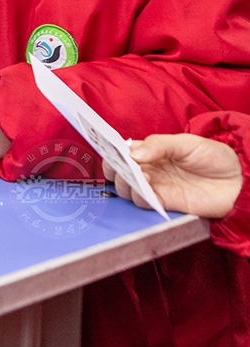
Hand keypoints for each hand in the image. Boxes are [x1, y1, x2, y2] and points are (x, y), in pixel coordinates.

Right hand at [103, 133, 242, 218]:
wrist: (239, 181)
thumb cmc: (214, 157)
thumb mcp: (186, 143)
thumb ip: (158, 145)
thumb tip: (132, 152)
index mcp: (150, 152)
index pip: (122, 151)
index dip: (112, 150)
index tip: (109, 149)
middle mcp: (149, 169)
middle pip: (119, 171)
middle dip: (115, 168)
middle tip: (122, 165)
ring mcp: (156, 187)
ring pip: (126, 188)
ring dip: (125, 183)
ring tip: (138, 177)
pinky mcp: (165, 203)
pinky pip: (144, 202)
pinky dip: (139, 196)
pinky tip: (145, 188)